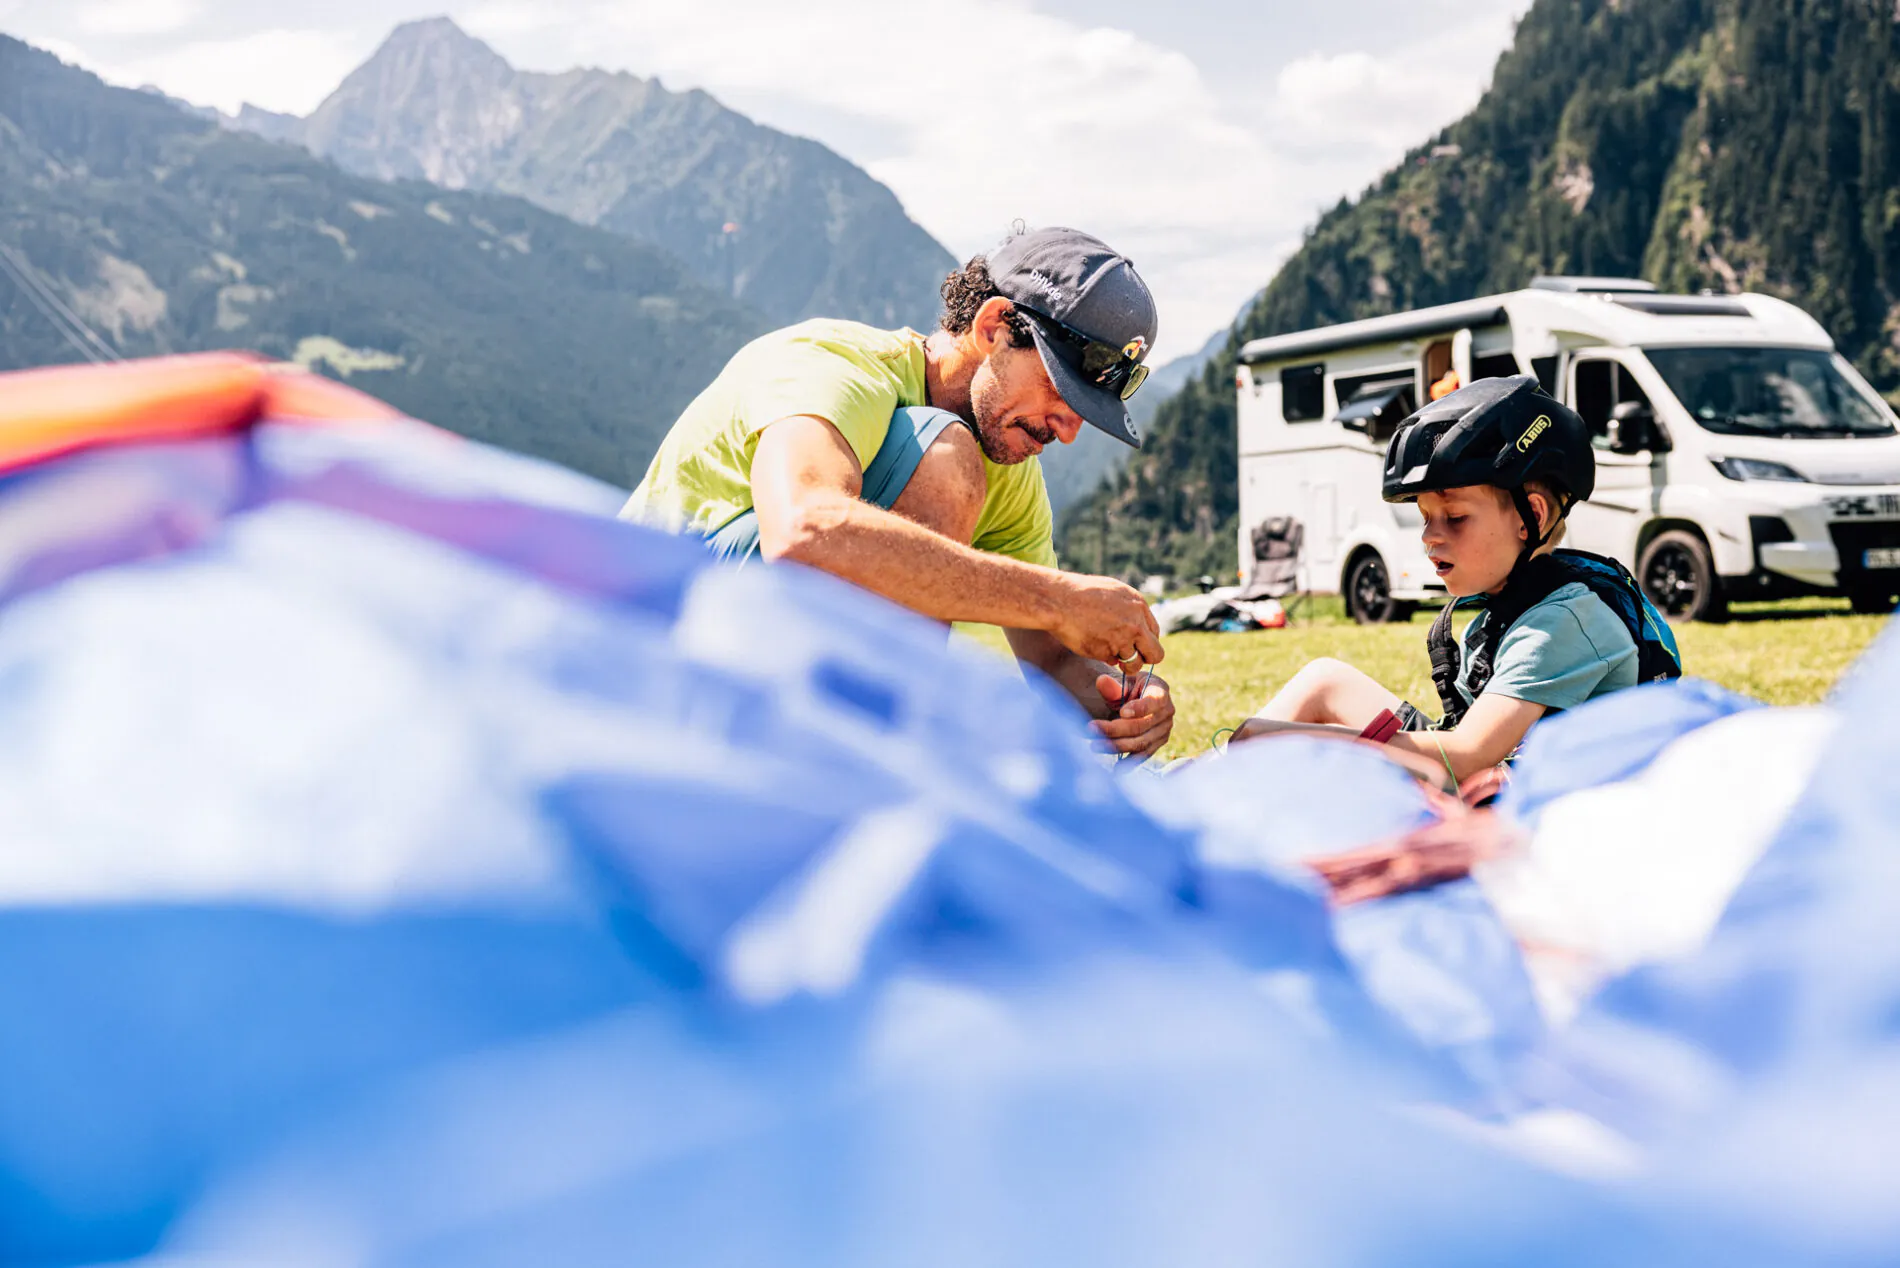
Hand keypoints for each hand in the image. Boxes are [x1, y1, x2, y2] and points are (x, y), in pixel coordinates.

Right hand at [1047, 573, 1163, 666]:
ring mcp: (1121, 640)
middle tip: (1131, 659)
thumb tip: (1139, 629)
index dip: (1145, 642)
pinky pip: (1111, 662)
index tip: (1135, 645)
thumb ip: (1130, 610)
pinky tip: (1091, 642)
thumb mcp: (1114, 592)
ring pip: (1133, 664)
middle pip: (1155, 654)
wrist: (1059, 599)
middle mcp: (1135, 624)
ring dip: (1123, 663)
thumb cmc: (1082, 592)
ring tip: (1108, 652)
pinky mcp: (1106, 652)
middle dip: (1144, 658)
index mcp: (1139, 606)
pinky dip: (1103, 657)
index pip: (1155, 633)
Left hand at [1091, 669, 1173, 760]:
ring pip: (1140, 742)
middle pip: (1141, 726)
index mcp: (1160, 691)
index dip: (1139, 708)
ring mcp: (1164, 731)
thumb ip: (1113, 686)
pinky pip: (1143, 755)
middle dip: (1115, 729)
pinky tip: (1115, 770)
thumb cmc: (1129, 689)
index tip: (1121, 712)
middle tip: (1091, 729)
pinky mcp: (1157, 744)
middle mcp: (1167, 712)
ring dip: (1116, 746)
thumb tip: (1101, 681)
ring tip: (1094, 745)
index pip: (1153, 701)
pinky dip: (1129, 763)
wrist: (1138, 700)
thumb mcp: (1122, 684)